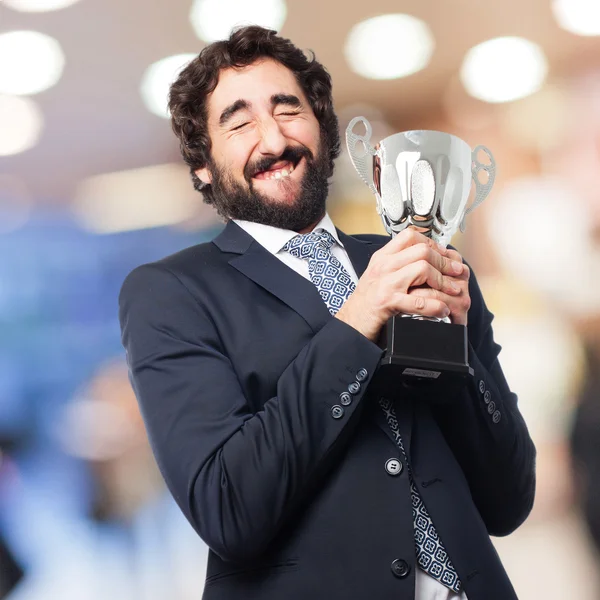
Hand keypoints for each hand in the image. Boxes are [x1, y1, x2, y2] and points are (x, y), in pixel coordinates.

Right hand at [335, 229, 464, 341]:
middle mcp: (383, 266)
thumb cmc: (366, 301)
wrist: (352, 322)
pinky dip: (435, 306)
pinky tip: (441, 310)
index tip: (444, 254)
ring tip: (452, 291)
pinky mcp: (388, 302)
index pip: (411, 236)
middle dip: (444, 262)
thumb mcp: (379, 275)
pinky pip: (418, 300)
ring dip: (443, 281)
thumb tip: (425, 257)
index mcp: (382, 257)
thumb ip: (398, 264)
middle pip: (422, 251)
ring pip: (423, 269)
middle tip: (456, 272)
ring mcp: (385, 283)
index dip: (432, 243)